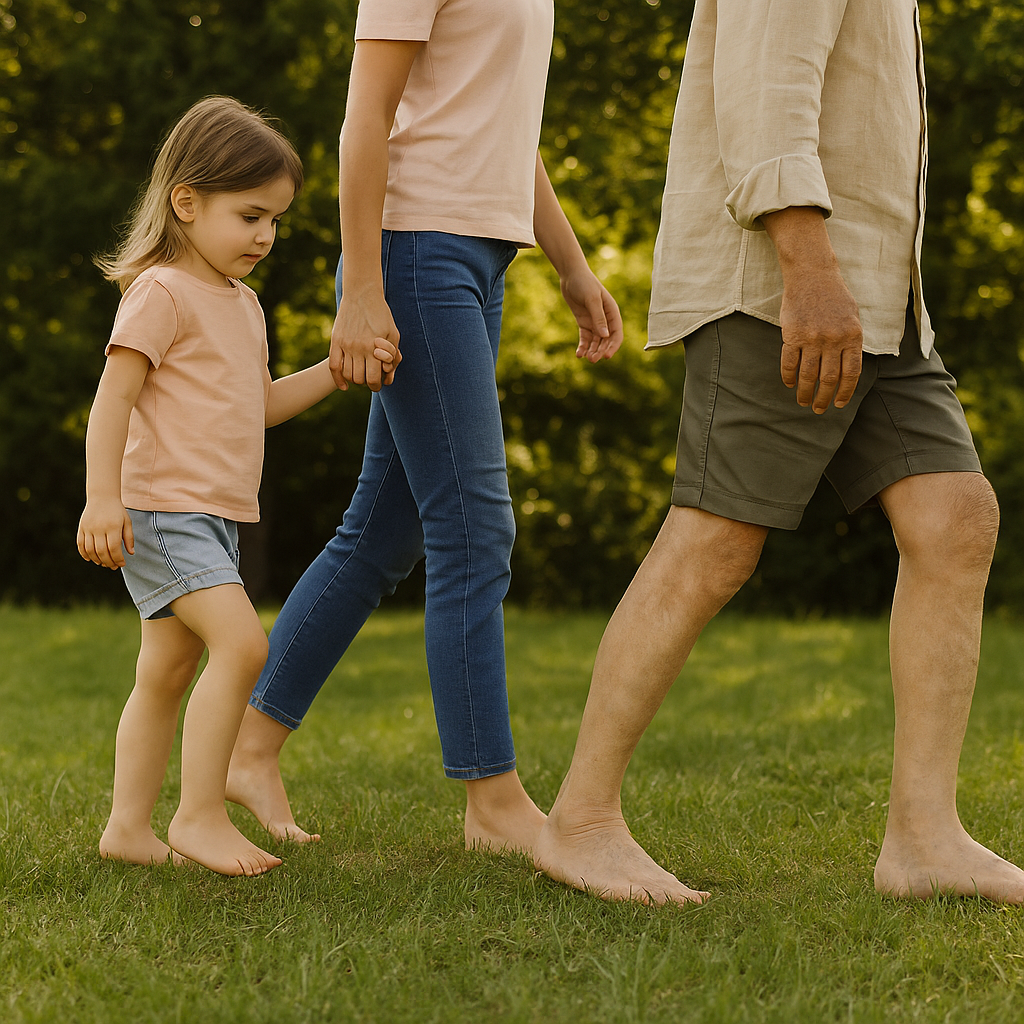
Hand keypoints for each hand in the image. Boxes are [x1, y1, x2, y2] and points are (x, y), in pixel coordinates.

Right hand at [77, 499, 133, 568]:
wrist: (102, 496)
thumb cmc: (117, 511)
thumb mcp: (127, 522)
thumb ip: (129, 537)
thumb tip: (130, 553)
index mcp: (113, 526)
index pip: (114, 548)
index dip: (118, 559)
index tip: (122, 564)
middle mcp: (99, 528)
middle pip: (102, 551)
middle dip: (108, 562)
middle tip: (113, 567)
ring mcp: (88, 528)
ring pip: (90, 550)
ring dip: (97, 560)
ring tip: (103, 563)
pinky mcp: (81, 528)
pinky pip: (80, 544)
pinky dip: (84, 554)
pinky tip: (91, 559)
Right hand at [329, 291, 400, 391]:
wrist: (362, 294)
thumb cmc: (381, 315)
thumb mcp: (393, 334)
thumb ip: (393, 357)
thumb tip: (388, 378)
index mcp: (373, 347)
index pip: (373, 378)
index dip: (377, 385)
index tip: (378, 383)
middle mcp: (358, 348)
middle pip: (359, 379)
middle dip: (367, 382)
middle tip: (370, 377)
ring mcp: (345, 345)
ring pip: (348, 374)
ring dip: (355, 379)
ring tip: (361, 374)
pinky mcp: (336, 341)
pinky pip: (333, 366)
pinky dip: (338, 379)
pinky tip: (344, 386)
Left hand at [559, 268, 623, 361]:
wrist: (571, 275)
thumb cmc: (584, 283)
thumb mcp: (592, 299)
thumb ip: (598, 317)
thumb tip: (605, 336)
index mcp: (612, 312)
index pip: (617, 334)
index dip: (613, 346)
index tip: (606, 356)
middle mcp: (605, 319)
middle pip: (606, 340)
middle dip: (600, 351)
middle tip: (592, 360)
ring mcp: (594, 321)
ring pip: (596, 341)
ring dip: (592, 350)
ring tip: (585, 358)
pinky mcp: (584, 322)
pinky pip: (585, 338)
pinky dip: (583, 346)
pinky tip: (579, 354)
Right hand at [778, 265, 862, 412]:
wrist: (813, 274)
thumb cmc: (834, 296)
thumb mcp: (852, 317)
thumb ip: (851, 342)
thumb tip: (847, 370)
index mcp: (853, 336)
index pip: (851, 373)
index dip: (845, 392)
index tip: (838, 404)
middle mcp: (834, 339)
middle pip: (828, 379)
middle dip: (824, 398)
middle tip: (819, 409)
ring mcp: (812, 337)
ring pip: (808, 375)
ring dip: (805, 392)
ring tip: (803, 401)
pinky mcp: (792, 334)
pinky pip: (789, 362)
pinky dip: (788, 376)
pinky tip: (789, 384)